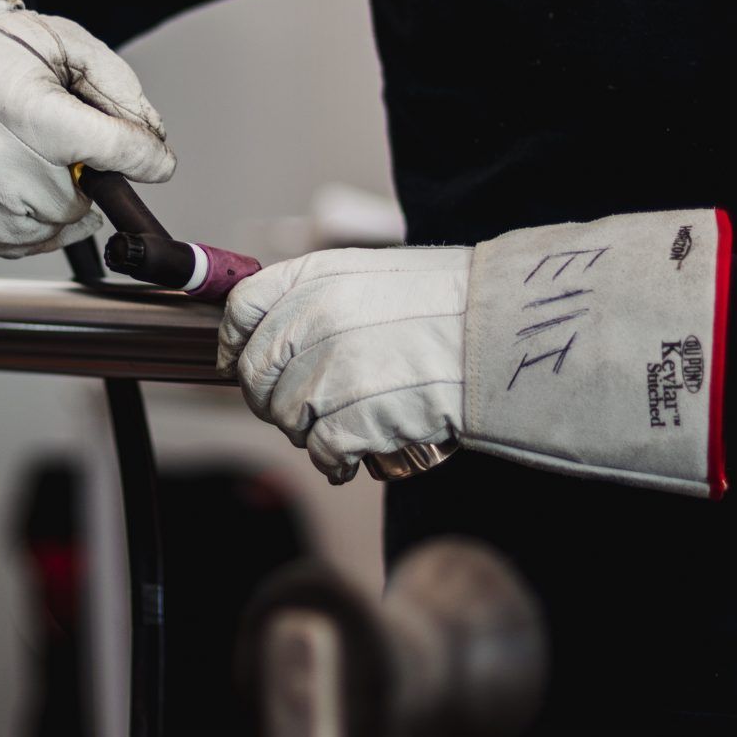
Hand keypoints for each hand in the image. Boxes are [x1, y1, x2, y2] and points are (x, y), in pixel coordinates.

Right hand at [0, 0, 172, 255]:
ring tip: (45, 169)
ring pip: (46, 229)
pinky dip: (24, 225)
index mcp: (31, 109)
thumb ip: (117, 90)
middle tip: (75, 154)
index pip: (116, 152)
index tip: (153, 161)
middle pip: (78, 202)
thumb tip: (151, 141)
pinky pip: (6, 243)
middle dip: (88, 181)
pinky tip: (20, 191)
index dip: (146, 158)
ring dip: (58, 207)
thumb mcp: (64, 45)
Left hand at [218, 247, 469, 483]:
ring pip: (285, 417)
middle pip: (256, 375)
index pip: (242, 310)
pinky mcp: (354, 417)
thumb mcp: (370, 276)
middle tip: (300, 409)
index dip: (236, 343)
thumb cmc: (446, 306)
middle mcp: (314, 319)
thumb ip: (318, 299)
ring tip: (342, 424)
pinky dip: (334, 460)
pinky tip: (351, 456)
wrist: (501, 335)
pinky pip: (321, 451)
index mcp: (315, 277)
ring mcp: (332, 370)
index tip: (239, 363)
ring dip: (307, 430)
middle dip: (271, 399)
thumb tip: (275, 336)